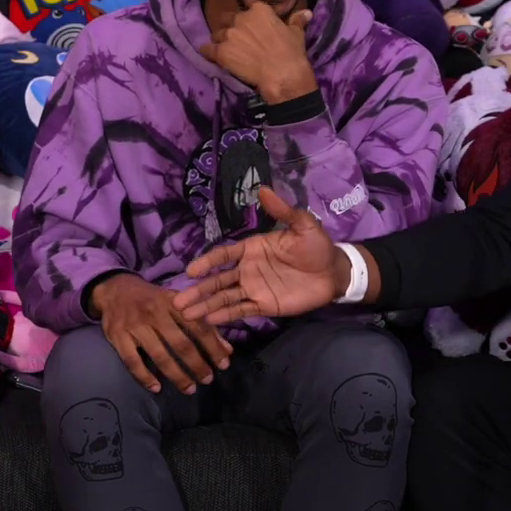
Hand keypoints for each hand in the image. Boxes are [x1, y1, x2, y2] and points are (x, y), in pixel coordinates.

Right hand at [92, 275, 232, 394]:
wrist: (115, 289)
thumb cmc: (152, 299)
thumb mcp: (178, 304)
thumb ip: (202, 325)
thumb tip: (227, 350)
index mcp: (173, 303)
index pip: (198, 326)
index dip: (213, 347)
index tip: (224, 365)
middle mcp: (154, 313)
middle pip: (180, 343)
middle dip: (197, 364)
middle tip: (208, 380)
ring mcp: (134, 325)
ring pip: (159, 355)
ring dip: (176, 375)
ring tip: (189, 388)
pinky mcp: (117, 336)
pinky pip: (132, 361)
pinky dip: (144, 377)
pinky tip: (156, 388)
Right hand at [177, 187, 341, 325]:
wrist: (333, 272)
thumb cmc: (317, 246)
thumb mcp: (303, 225)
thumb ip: (283, 211)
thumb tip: (263, 189)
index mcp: (252, 248)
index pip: (224, 255)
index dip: (208, 262)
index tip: (191, 271)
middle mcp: (247, 269)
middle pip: (218, 280)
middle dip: (198, 290)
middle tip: (177, 301)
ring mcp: (254, 288)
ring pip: (224, 297)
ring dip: (205, 305)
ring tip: (186, 315)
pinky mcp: (264, 305)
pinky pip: (241, 310)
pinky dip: (226, 316)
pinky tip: (210, 320)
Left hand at [200, 1, 317, 103]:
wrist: (282, 74)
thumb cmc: (291, 52)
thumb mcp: (296, 33)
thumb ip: (297, 20)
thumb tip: (307, 12)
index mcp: (258, 10)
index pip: (247, 10)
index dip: (248, 20)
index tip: (252, 29)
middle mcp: (240, 18)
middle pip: (227, 19)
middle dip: (230, 28)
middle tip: (237, 40)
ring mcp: (228, 35)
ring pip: (216, 34)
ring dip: (220, 41)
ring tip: (226, 51)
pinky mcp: (220, 52)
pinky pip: (206, 49)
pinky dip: (208, 52)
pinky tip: (211, 56)